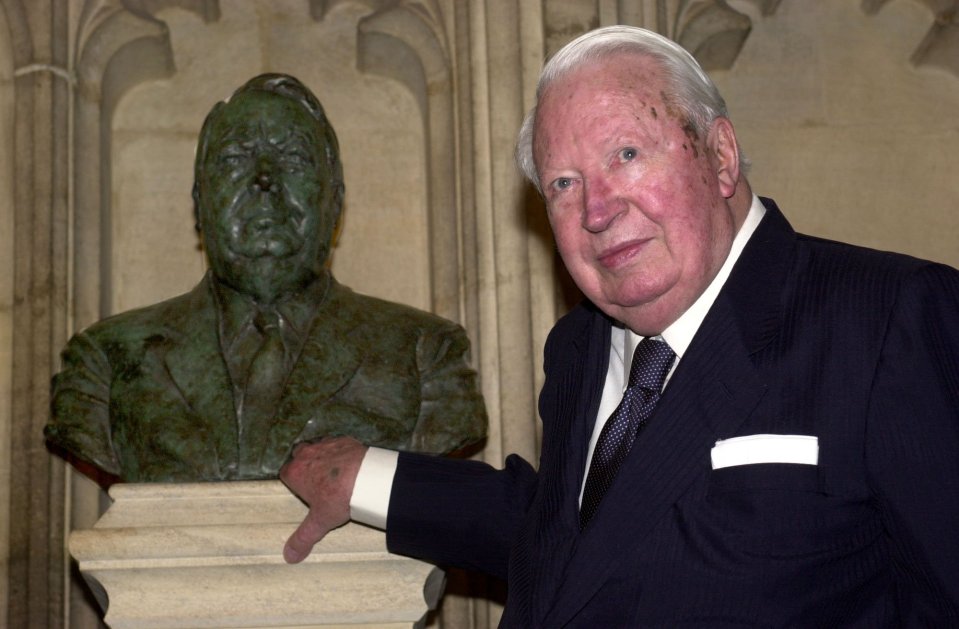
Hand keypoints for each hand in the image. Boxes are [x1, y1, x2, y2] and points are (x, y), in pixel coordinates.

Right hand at [279, 436, 367, 562]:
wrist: (366, 477)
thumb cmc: (339, 497)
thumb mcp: (319, 522)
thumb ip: (302, 539)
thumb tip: (289, 557)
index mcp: (295, 472)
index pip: (286, 474)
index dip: (295, 483)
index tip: (305, 492)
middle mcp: (306, 454)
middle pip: (299, 457)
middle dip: (306, 467)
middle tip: (319, 482)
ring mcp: (324, 444)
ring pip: (317, 448)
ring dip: (322, 457)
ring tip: (334, 473)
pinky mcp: (343, 439)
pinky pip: (337, 444)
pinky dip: (340, 452)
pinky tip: (349, 464)